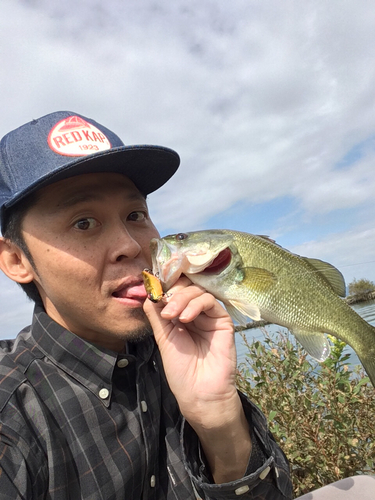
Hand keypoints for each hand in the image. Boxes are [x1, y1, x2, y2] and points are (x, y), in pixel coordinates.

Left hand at [143, 276, 238, 425]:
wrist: (199, 392)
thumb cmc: (180, 370)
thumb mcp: (163, 338)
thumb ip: (156, 315)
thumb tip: (148, 292)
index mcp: (180, 316)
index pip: (174, 291)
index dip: (165, 287)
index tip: (154, 290)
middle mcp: (195, 313)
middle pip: (186, 287)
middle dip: (172, 293)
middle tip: (164, 308)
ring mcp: (209, 316)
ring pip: (197, 291)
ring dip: (181, 299)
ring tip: (172, 316)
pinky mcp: (222, 320)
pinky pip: (210, 302)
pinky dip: (195, 305)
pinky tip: (185, 318)